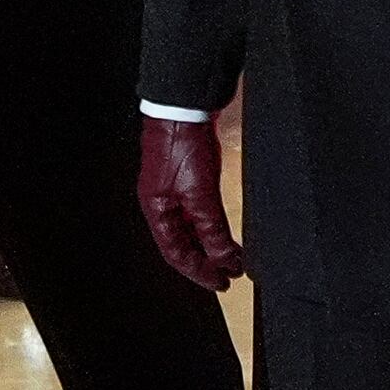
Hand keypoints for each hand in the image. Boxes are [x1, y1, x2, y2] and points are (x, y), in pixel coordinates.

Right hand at [138, 110, 247, 288]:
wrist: (185, 106)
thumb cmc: (181, 143)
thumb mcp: (200, 194)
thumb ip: (212, 229)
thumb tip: (224, 259)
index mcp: (156, 210)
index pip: (177, 254)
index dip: (199, 272)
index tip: (221, 282)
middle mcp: (162, 202)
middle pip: (183, 243)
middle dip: (207, 261)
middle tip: (230, 273)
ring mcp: (174, 189)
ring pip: (192, 228)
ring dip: (212, 244)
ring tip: (233, 256)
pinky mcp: (187, 176)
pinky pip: (199, 211)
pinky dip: (213, 225)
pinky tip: (225, 228)